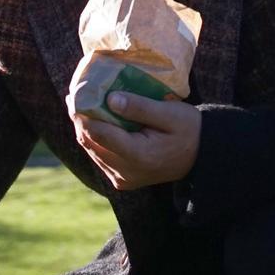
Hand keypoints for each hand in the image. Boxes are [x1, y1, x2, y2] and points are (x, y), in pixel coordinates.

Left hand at [73, 92, 200, 191]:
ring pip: (92, 150)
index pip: (99, 134)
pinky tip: (95, 121)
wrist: (201, 158)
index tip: (75, 94)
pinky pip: (100, 157)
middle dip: (80, 119)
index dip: (83, 114)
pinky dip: (96, 139)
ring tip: (80, 105)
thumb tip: (110, 99)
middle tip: (73, 95)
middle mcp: (126, 172)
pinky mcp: (121, 180)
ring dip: (86, 128)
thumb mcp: (171, 113)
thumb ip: (140, 107)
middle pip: (91, 143)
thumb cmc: (189, 130)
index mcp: (138, 156)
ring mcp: (122, 179)